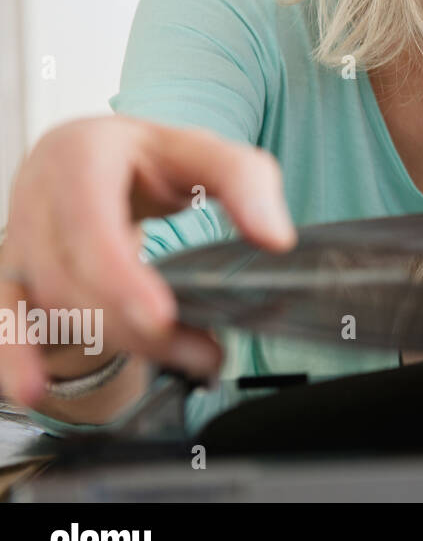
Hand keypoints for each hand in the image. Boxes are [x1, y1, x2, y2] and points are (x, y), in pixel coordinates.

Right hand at [0, 115, 296, 409]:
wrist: (93, 155)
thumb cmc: (151, 158)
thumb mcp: (204, 151)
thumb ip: (247, 184)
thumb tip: (276, 239)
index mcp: (83, 156)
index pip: (90, 223)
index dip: (119, 275)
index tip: (162, 316)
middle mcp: (39, 197)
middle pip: (74, 278)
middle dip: (137, 326)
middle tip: (204, 351)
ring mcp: (19, 238)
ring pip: (50, 306)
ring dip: (115, 343)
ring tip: (186, 357)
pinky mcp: (12, 274)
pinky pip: (1, 319)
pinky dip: (14, 357)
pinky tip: (35, 389)